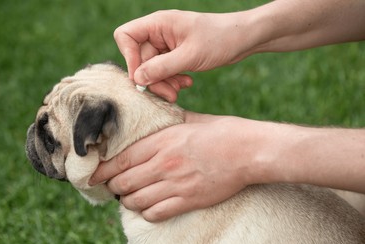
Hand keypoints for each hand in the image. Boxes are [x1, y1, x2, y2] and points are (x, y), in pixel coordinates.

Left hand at [89, 112, 266, 221]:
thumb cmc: (222, 132)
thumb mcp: (191, 120)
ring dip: (127, 200)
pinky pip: (156, 212)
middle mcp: (164, 164)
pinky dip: (146, 212)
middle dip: (113, 186)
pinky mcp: (188, 200)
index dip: (102, 171)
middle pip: (123, 182)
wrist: (249, 151)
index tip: (92, 176)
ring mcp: (176, 184)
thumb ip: (167, 123)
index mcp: (162, 141)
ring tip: (128, 197)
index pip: (120, 160)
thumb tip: (154, 120)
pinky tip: (147, 206)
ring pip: (136, 200)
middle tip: (113, 186)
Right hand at [113, 10, 257, 101]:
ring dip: (164, 82)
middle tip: (169, 94)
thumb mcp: (189, 56)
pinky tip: (187, 83)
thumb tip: (137, 79)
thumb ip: (162, 68)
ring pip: (152, 69)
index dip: (130, 58)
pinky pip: (165, 71)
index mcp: (158, 24)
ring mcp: (166, 44)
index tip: (142, 76)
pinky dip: (173, 80)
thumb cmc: (219, 39)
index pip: (126, 36)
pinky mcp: (175, 55)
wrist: (242, 39)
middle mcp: (159, 33)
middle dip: (154, 79)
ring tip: (180, 90)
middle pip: (140, 59)